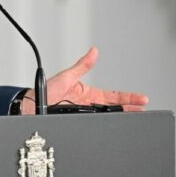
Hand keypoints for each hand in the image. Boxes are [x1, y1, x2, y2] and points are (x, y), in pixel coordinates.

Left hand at [20, 47, 148, 114]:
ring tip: (134, 118)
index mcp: (88, 93)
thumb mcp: (67, 75)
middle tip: (144, 110)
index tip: (142, 99)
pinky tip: (112, 126)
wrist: (31, 104)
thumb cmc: (46, 89)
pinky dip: (104, 125)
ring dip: (119, 118)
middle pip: (113, 108)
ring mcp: (84, 114)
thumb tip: (94, 51)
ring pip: (106, 117)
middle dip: (129, 109)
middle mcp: (88, 104)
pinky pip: (94, 123)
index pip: (113, 96)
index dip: (128, 98)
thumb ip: (82, 65)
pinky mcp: (78, 121)